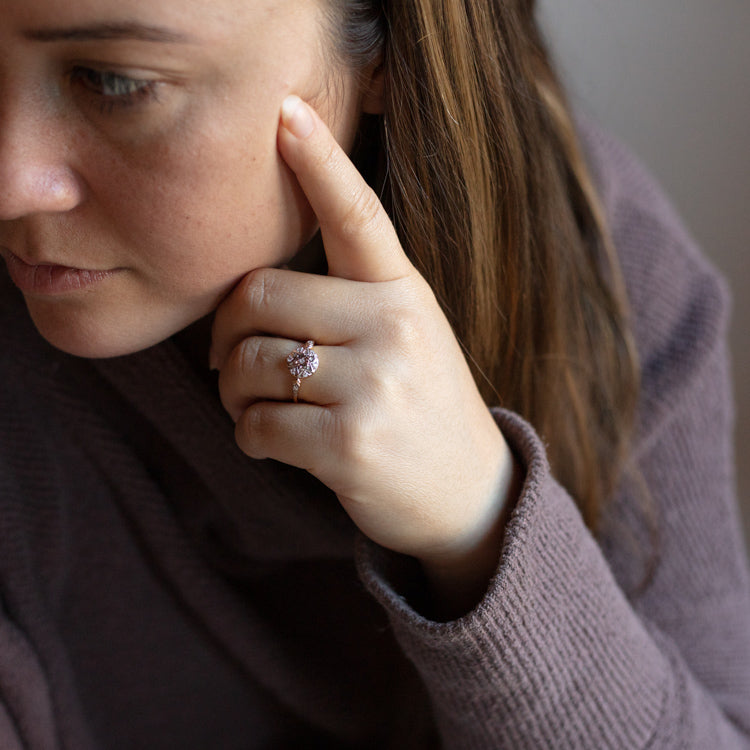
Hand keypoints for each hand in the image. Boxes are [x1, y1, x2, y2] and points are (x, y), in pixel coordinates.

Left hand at [211, 96, 519, 611]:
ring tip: (253, 405)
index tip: (284, 113)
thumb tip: (248, 294)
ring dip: (233, 391)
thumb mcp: (407, 336)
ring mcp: (375, 387)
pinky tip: (268, 440)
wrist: (469, 493)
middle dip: (226, 333)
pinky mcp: (350, 445)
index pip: (358, 215)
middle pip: (261, 295)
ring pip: (251, 364)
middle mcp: (393, 328)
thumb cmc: (423, 405)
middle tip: (228, 361)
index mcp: (404, 294)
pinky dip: (246, 434)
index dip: (320, 161)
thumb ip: (348, 302)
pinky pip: (256, 425)